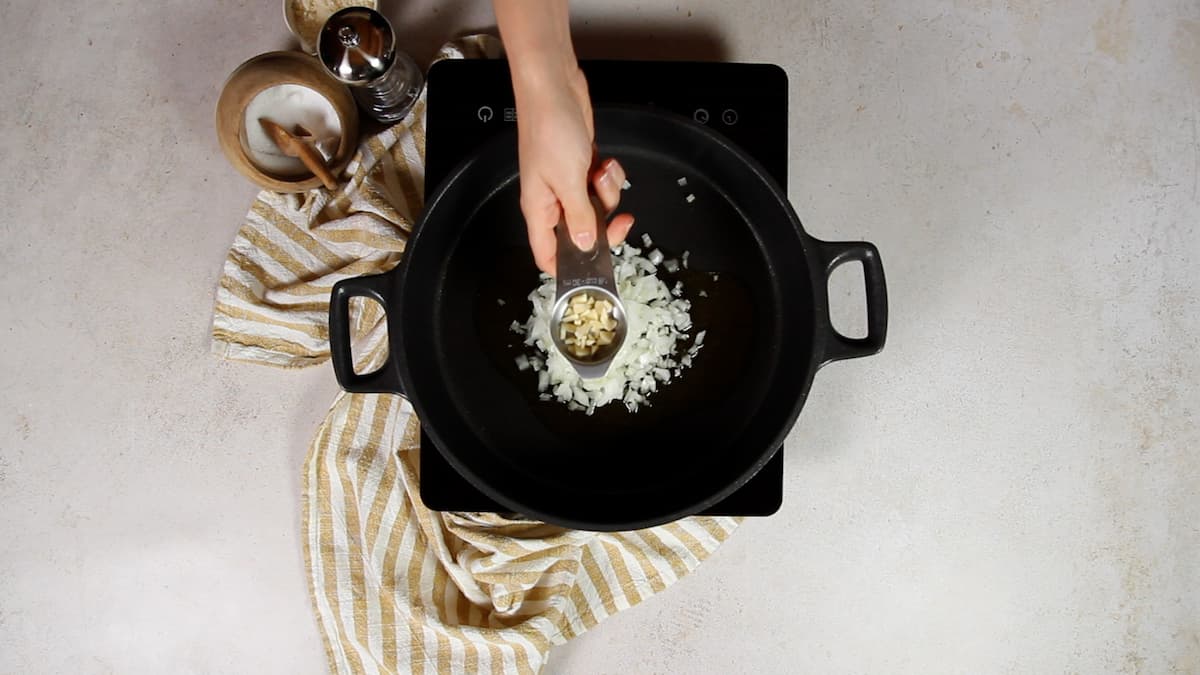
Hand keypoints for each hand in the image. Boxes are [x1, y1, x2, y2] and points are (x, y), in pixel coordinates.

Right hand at [513, 67, 634, 274]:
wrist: (554, 87)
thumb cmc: (550, 129)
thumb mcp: (568, 181)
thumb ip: (580, 218)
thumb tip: (586, 247)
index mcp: (540, 211)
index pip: (548, 256)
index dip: (569, 268)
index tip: (597, 268)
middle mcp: (553, 202)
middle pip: (582, 234)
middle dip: (604, 227)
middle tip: (620, 219)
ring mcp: (569, 183)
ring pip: (597, 208)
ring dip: (609, 194)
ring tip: (601, 172)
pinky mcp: (583, 166)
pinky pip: (602, 185)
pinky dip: (609, 176)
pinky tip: (604, 160)